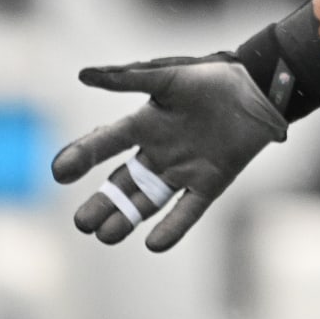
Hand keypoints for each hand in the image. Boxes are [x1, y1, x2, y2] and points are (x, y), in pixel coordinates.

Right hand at [51, 54, 287, 249]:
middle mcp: (158, 153)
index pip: (105, 145)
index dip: (82, 156)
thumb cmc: (212, 78)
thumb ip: (129, 78)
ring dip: (126, 219)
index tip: (60, 172)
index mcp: (144, 125)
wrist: (259, 87)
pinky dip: (172, 227)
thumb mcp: (169, 76)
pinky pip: (187, 210)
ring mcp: (182, 170)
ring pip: (146, 201)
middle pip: (121, 185)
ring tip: (104, 234)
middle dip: (101, 204)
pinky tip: (154, 244)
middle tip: (82, 222)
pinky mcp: (210, 182)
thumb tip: (84, 74)